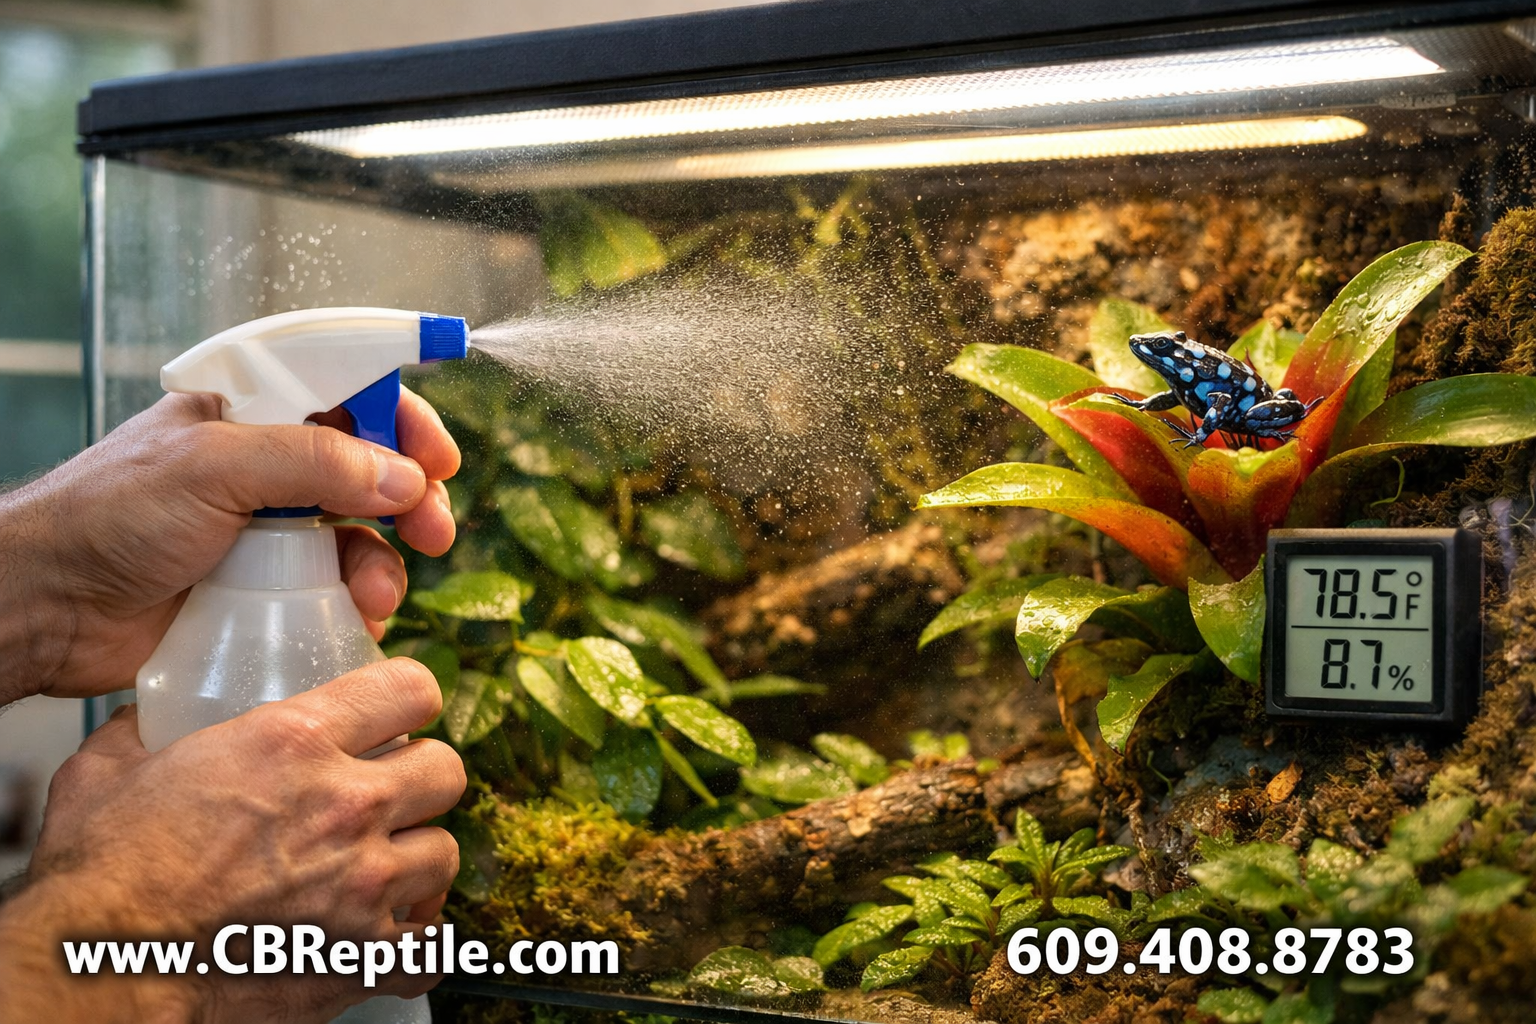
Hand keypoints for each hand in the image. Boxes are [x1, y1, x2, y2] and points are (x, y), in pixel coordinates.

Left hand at [0, 389, 459, 702]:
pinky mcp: (267, 589)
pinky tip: (355, 616)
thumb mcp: (213, 468)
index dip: (401, 417)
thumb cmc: (107, 518)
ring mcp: (269, 530)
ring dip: (387, 560)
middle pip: (372, 466)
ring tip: (375, 590)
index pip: (348, 390)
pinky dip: (359, 601)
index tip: (438, 456)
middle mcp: (267, 466)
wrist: (47, 608)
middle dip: (412, 496)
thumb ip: (312, 463)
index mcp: (251, 413)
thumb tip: (401, 479)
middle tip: (432, 529)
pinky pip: (337, 589)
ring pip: (363, 534)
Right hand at [0, 659, 465, 1023]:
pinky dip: (417, 942)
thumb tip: (142, 718)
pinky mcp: (364, 957)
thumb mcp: (107, 772)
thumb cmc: (101, 879)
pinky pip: (433, 946)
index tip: (401, 716)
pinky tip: (389, 935)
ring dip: (419, 859)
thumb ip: (140, 732)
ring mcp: (364, 885)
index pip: (410, 691)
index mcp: (294, 743)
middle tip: (392, 794)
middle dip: (424, 780)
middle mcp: (346, 806)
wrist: (101, 976)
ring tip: (387, 866)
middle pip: (447, 771)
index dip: (411, 700)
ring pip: (445, 853)